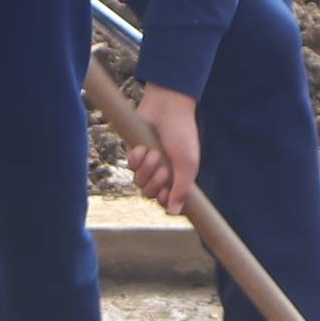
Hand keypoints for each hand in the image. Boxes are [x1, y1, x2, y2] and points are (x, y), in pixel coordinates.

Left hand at [129, 86, 202, 216]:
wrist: (167, 108)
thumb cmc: (182, 134)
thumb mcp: (188, 164)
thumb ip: (182, 190)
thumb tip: (174, 212)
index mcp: (177, 176)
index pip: (166, 200)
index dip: (164, 199)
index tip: (166, 192)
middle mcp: (162, 171)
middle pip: (150, 193)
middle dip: (155, 182)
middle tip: (163, 168)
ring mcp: (148, 163)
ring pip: (139, 182)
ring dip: (146, 169)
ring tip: (154, 154)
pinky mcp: (136, 152)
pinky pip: (131, 166)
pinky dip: (137, 158)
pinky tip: (143, 148)